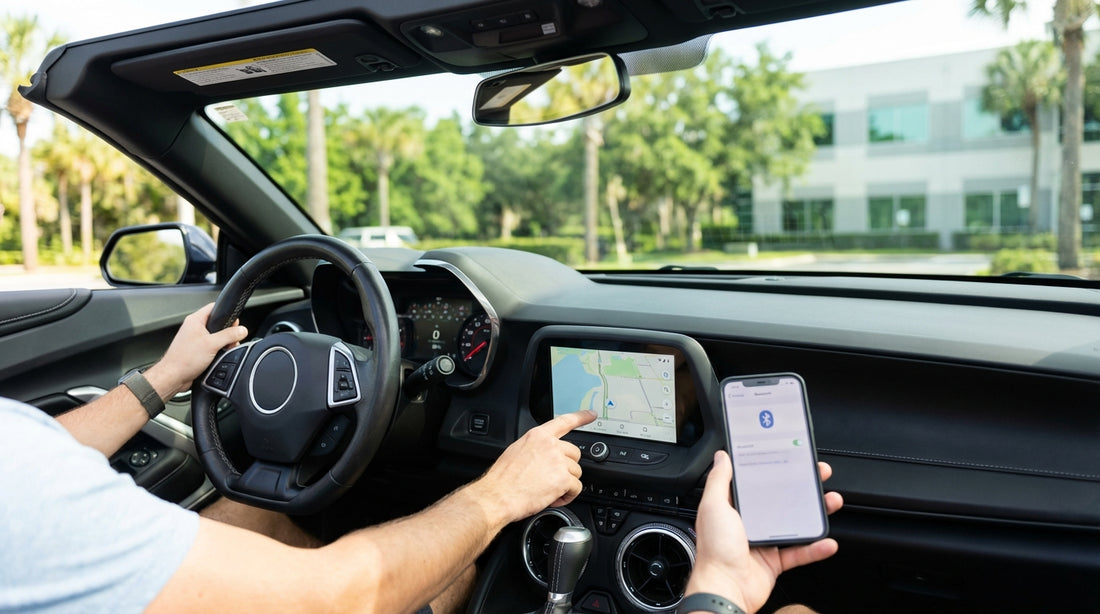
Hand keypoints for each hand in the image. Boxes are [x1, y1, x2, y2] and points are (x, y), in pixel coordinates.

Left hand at [147, 303, 248, 396]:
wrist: (174, 376)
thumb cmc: (183, 359)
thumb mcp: (212, 344)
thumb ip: (229, 335)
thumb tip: (242, 330)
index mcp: (195, 320)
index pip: (214, 307)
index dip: (227, 313)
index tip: (234, 323)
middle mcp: (194, 328)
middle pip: (218, 323)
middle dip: (228, 332)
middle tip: (231, 339)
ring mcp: (195, 339)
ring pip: (216, 336)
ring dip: (224, 343)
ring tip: (225, 349)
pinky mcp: (197, 350)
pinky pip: (212, 346)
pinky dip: (218, 350)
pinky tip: (219, 356)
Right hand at [471, 410, 595, 524]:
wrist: (497, 496)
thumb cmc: (502, 480)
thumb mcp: (516, 452)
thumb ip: (535, 449)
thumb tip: (542, 456)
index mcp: (538, 436)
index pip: (564, 421)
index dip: (580, 417)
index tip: (591, 414)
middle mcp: (550, 445)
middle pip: (574, 453)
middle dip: (567, 468)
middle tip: (552, 479)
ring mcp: (558, 461)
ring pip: (576, 473)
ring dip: (566, 484)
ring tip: (548, 491)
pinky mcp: (563, 479)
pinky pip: (576, 488)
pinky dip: (568, 496)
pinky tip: (553, 498)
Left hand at [686, 451, 842, 613]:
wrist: (724, 589)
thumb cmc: (714, 549)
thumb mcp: (714, 506)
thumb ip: (719, 480)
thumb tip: (722, 456)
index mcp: (734, 507)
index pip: (757, 482)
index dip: (774, 469)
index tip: (790, 458)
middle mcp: (749, 522)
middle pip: (781, 500)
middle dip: (802, 487)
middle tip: (818, 475)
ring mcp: (763, 542)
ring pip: (794, 523)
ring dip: (814, 513)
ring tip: (831, 501)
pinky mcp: (774, 561)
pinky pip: (800, 553)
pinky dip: (815, 548)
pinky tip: (828, 541)